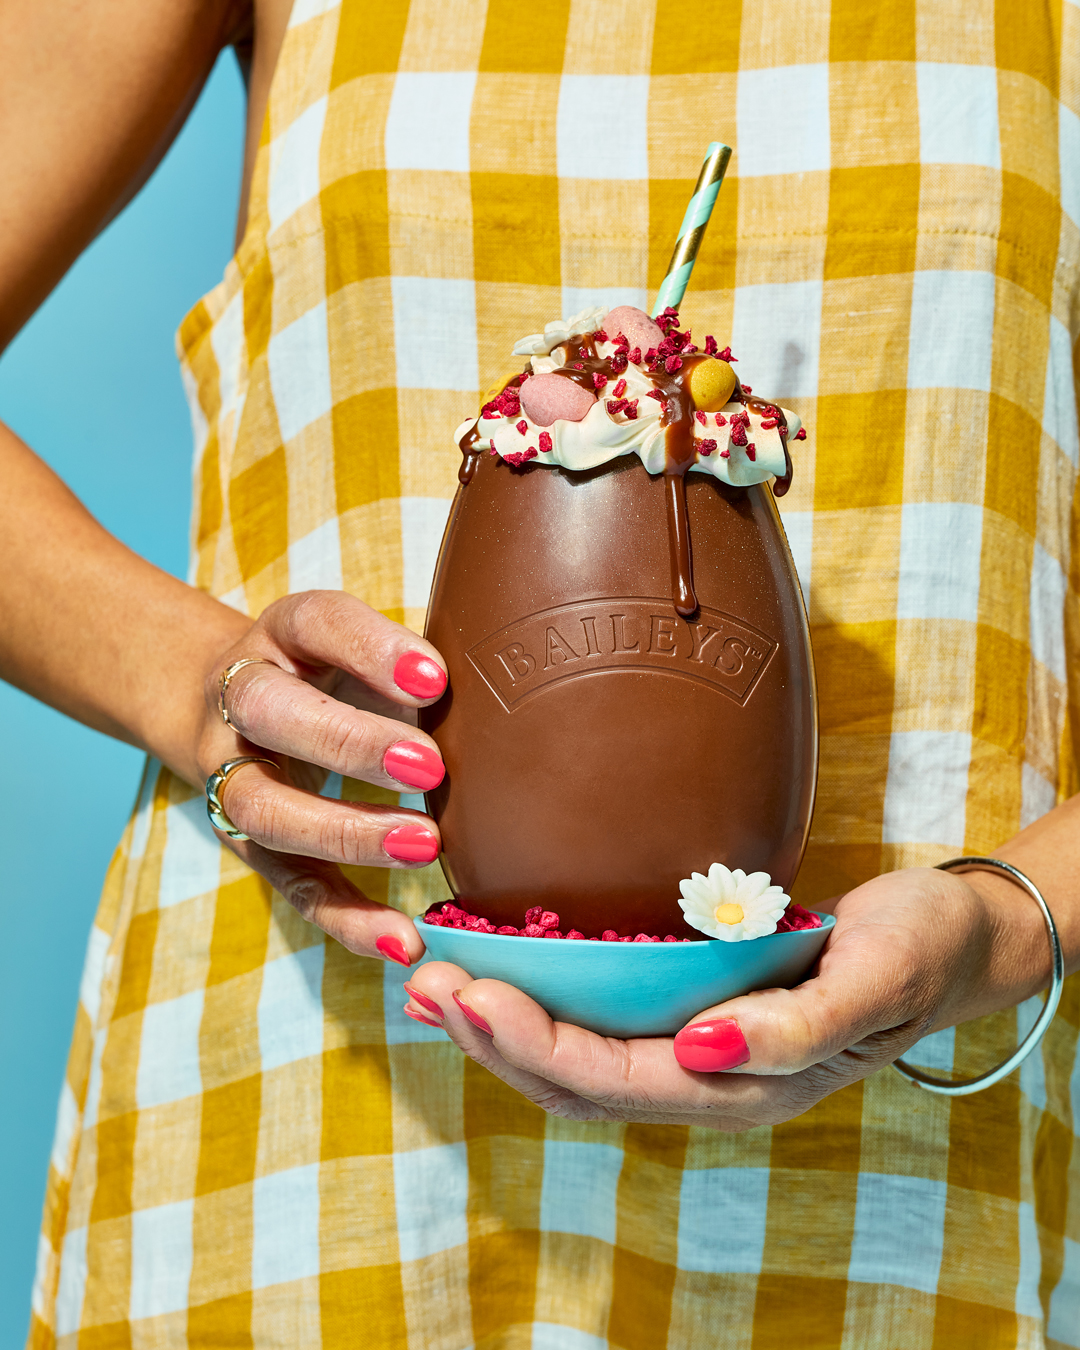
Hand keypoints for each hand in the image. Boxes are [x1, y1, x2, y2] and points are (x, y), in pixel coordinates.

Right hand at [197, 590, 448, 966]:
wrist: (234, 706)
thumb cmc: (339, 674)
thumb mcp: (370, 649)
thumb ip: (419, 670)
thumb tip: (511, 710)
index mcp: (285, 632)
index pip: (316, 622)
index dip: (371, 649)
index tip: (437, 679)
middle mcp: (241, 696)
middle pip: (270, 710)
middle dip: (349, 742)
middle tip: (430, 768)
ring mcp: (232, 772)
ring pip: (263, 806)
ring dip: (344, 832)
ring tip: (424, 846)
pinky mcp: (249, 844)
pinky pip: (289, 884)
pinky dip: (345, 917)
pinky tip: (403, 940)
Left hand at [402, 866, 1051, 1127]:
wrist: (956, 938)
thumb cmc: (920, 951)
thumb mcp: (875, 981)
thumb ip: (795, 1030)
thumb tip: (703, 1051)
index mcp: (748, 1084)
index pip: (614, 1079)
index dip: (533, 1043)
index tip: (469, 991)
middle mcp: (711, 1079)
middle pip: (576, 1080)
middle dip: (493, 1038)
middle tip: (423, 982)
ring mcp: (699, 1050)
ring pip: (577, 1059)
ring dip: (501, 1027)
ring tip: (431, 986)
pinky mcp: (694, 1011)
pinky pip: (601, 1023)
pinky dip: (540, 1004)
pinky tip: (499, 975)